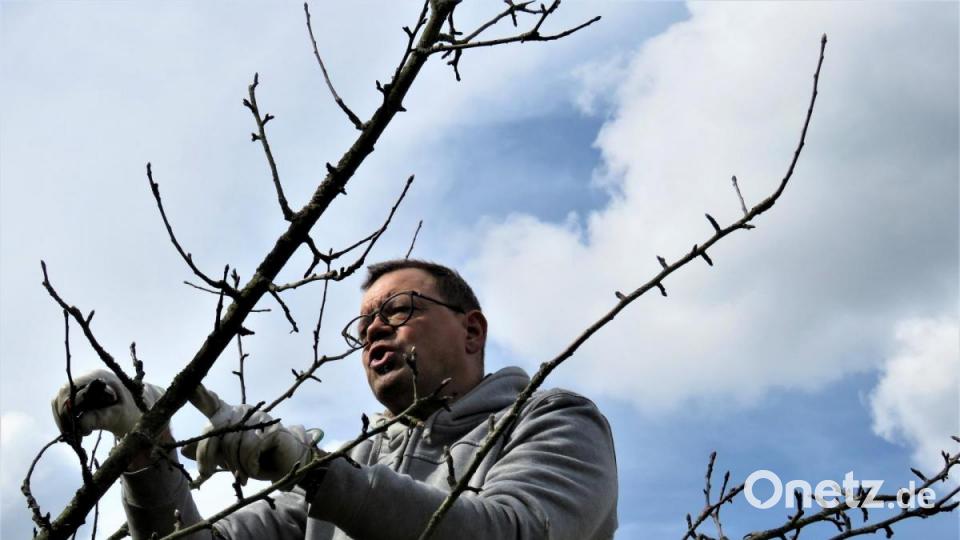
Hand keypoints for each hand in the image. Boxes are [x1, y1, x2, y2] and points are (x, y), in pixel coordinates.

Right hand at [51, 369, 162, 436]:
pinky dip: (68, 420)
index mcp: (99, 377)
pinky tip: (81, 431)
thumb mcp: (120, 417)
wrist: (145, 408)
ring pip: (61, 402)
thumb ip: (101, 419)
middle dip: (64, 417)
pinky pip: (65, 406)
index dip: (67, 411)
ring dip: (65, 420)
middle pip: (62, 396)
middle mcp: (89, 377)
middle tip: (75, 436)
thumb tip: (79, 424)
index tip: (74, 430)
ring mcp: (84, 385)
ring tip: (80, 435)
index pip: (70, 391)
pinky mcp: (82, 395)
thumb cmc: (136, 411)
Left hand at [183, 386, 323, 484]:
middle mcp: (240, 411)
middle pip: (214, 429)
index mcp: (227, 415)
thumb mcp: (225, 457)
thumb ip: (207, 452)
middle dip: (207, 455)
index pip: (210, 402)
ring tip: (240, 476)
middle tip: (206, 475)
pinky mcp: (271, 426)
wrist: (283, 465)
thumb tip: (184, 451)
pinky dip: (249, 465)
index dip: (199, 394)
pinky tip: (254, 470)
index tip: (190, 386)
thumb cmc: (252, 458)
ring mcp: (257, 416)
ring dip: (233, 466)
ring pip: (232, 442)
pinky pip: (250, 448)